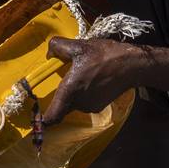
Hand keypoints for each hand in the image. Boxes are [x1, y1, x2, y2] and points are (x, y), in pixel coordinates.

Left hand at [39, 37, 168, 125]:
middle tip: (63, 79)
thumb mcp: (79, 46)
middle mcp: (78, 103)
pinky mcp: (100, 105)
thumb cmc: (105, 56)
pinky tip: (92, 77)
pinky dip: (84, 91)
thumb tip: (49, 51)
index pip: (51, 117)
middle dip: (60, 96)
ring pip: (74, 102)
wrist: (132, 65)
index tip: (35, 118)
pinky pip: (85, 100)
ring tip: (82, 73)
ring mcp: (90, 106)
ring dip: (74, 91)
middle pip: (62, 106)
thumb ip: (58, 47)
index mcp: (69, 92)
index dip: (41, 121)